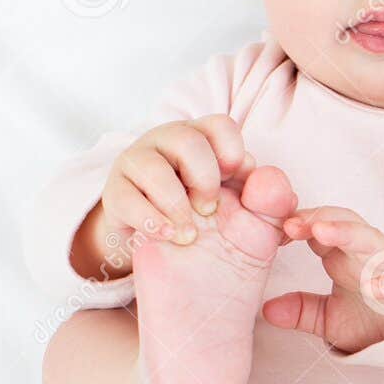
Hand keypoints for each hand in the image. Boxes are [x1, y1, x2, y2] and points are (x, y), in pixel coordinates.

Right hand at [103, 115, 256, 248]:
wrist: (169, 257)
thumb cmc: (212, 225)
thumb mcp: (247, 215)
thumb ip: (268, 201)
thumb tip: (267, 178)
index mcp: (204, 139)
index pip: (220, 125)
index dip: (232, 152)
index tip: (236, 180)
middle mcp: (168, 142)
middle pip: (187, 141)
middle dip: (205, 178)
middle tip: (209, 209)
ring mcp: (138, 164)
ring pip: (153, 167)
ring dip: (176, 203)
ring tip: (189, 234)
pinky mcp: (115, 193)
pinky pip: (128, 199)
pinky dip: (151, 220)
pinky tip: (168, 234)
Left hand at [263, 206, 383, 353]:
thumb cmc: (374, 317)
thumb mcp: (329, 318)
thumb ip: (301, 310)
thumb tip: (268, 310)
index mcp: (343, 254)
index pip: (318, 228)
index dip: (297, 225)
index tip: (273, 230)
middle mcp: (364, 253)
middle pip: (342, 223)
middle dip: (317, 219)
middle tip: (291, 224)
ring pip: (369, 240)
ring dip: (347, 233)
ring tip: (322, 232)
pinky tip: (374, 287)